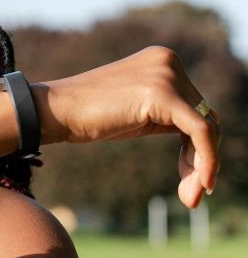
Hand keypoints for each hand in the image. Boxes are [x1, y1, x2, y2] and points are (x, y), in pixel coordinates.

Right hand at [44, 46, 221, 208]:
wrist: (52, 111)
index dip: (198, 146)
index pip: (195, 107)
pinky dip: (205, 159)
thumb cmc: (83, 116)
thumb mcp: (134, 112)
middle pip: (204, 117)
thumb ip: (165, 116)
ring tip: (192, 197)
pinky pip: (199, 131)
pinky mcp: (164, 95)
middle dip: (202, 159)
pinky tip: (202, 182)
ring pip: (206, 127)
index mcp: (162, 61)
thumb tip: (197, 141)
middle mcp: (170, 62)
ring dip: (204, 165)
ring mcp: (168, 76)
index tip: (194, 179)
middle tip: (193, 196)